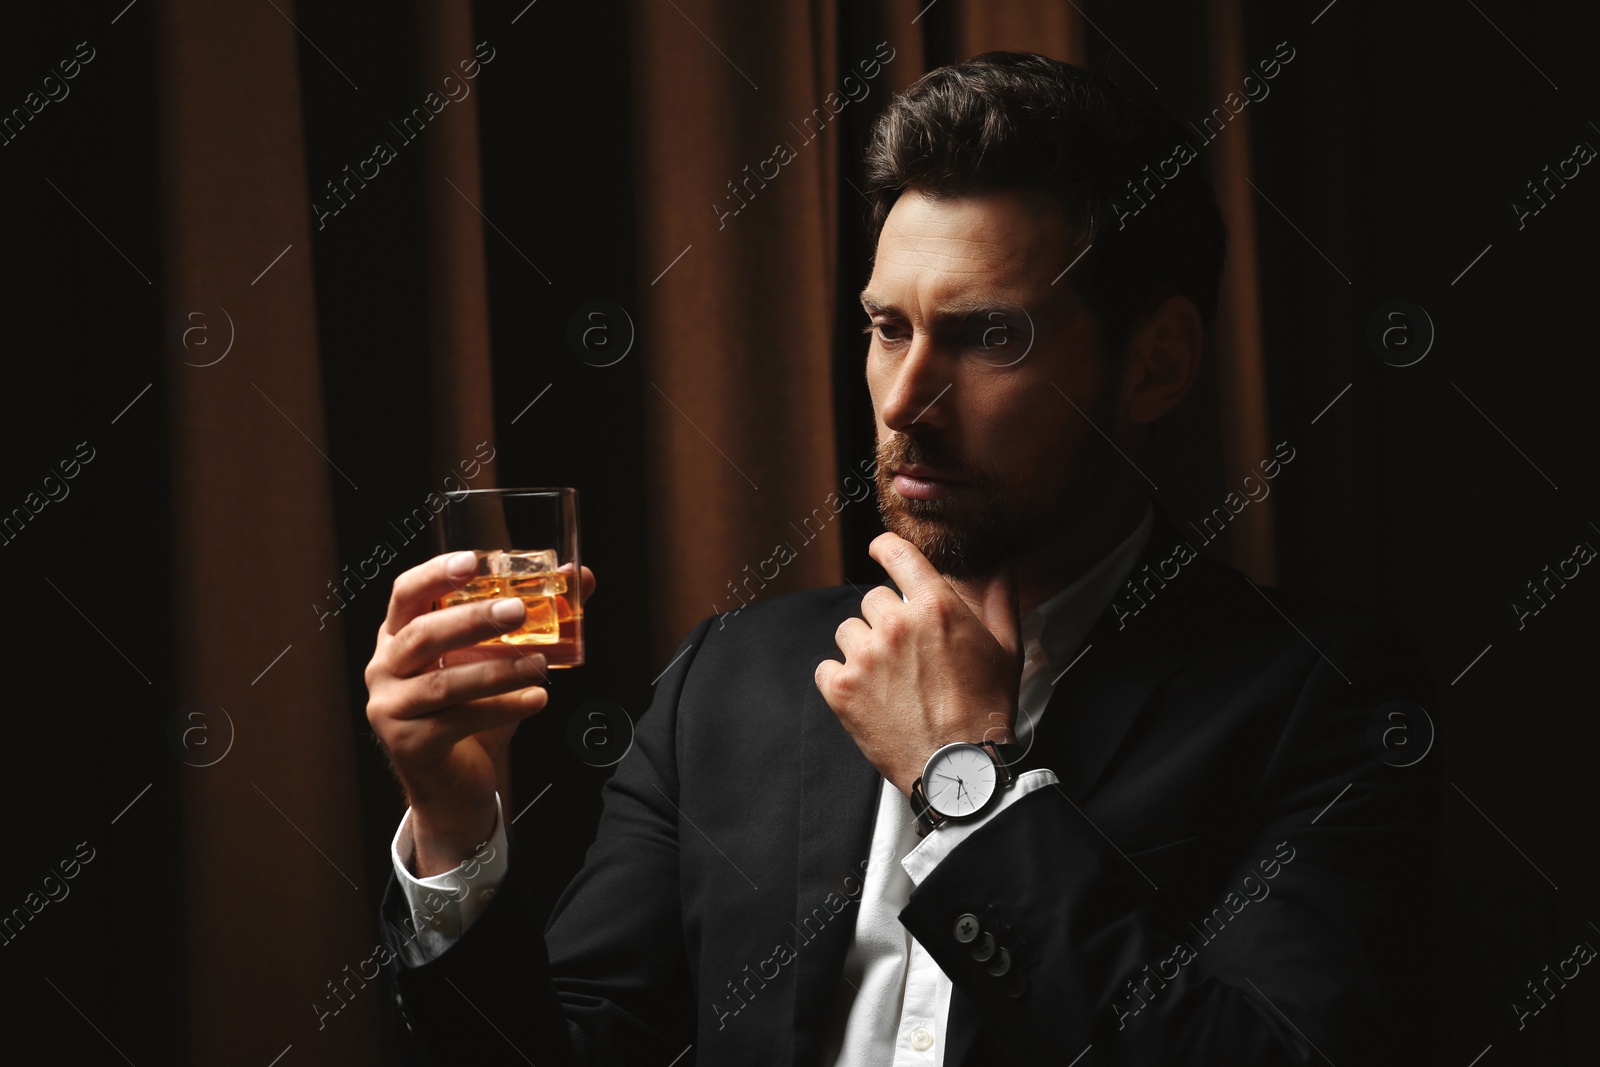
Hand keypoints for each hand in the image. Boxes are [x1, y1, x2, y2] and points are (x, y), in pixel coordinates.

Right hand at [365, 551, 596, 875]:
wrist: (455, 785)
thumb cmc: (473, 712)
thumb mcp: (498, 661)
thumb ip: (534, 618)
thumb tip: (583, 576)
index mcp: (399, 636)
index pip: (406, 593)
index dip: (436, 574)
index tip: (474, 560)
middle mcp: (384, 668)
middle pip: (423, 634)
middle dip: (473, 619)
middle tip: (519, 611)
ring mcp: (390, 708)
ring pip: (443, 682)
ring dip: (497, 671)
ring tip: (540, 666)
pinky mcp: (408, 745)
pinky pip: (458, 721)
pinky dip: (502, 709)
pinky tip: (536, 700)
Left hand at [814, 532, 1021, 796]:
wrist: (958, 766)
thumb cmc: (985, 709)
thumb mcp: (1006, 647)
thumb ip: (999, 598)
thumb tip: (1001, 565)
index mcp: (935, 607)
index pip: (896, 553)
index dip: (884, 548)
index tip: (880, 551)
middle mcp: (896, 625)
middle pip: (872, 599)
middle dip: (886, 620)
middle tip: (906, 654)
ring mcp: (865, 656)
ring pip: (848, 631)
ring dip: (863, 649)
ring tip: (889, 679)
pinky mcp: (841, 688)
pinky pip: (827, 666)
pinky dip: (842, 680)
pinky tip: (869, 697)